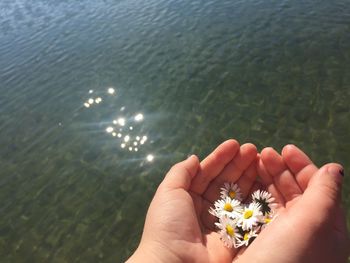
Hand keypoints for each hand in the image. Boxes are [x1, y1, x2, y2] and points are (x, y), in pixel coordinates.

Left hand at [127, 139, 258, 261]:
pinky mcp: (234, 237)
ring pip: (238, 195)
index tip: (235, 144)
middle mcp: (205, 208)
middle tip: (253, 149)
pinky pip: (247, 214)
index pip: (207, 173)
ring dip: (249, 176)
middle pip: (225, 181)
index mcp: (188, 198)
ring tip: (260, 158)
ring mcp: (221, 222)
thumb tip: (195, 158)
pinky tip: (265, 182)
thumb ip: (181, 172)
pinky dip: (256, 198)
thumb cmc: (168, 224)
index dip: (220, 158)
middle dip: (238, 164)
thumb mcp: (168, 192)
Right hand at [237, 145, 349, 262]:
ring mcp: (282, 238)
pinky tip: (245, 188)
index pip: (318, 186)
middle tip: (263, 153)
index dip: (303, 165)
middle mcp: (305, 232)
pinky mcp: (261, 243)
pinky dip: (253, 196)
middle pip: (295, 190)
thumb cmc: (291, 258)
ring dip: (266, 179)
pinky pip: (260, 212)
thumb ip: (325, 192)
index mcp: (325, 226)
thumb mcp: (314, 222)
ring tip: (252, 163)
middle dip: (281, 168)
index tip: (285, 149)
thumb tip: (334, 168)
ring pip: (276, 200)